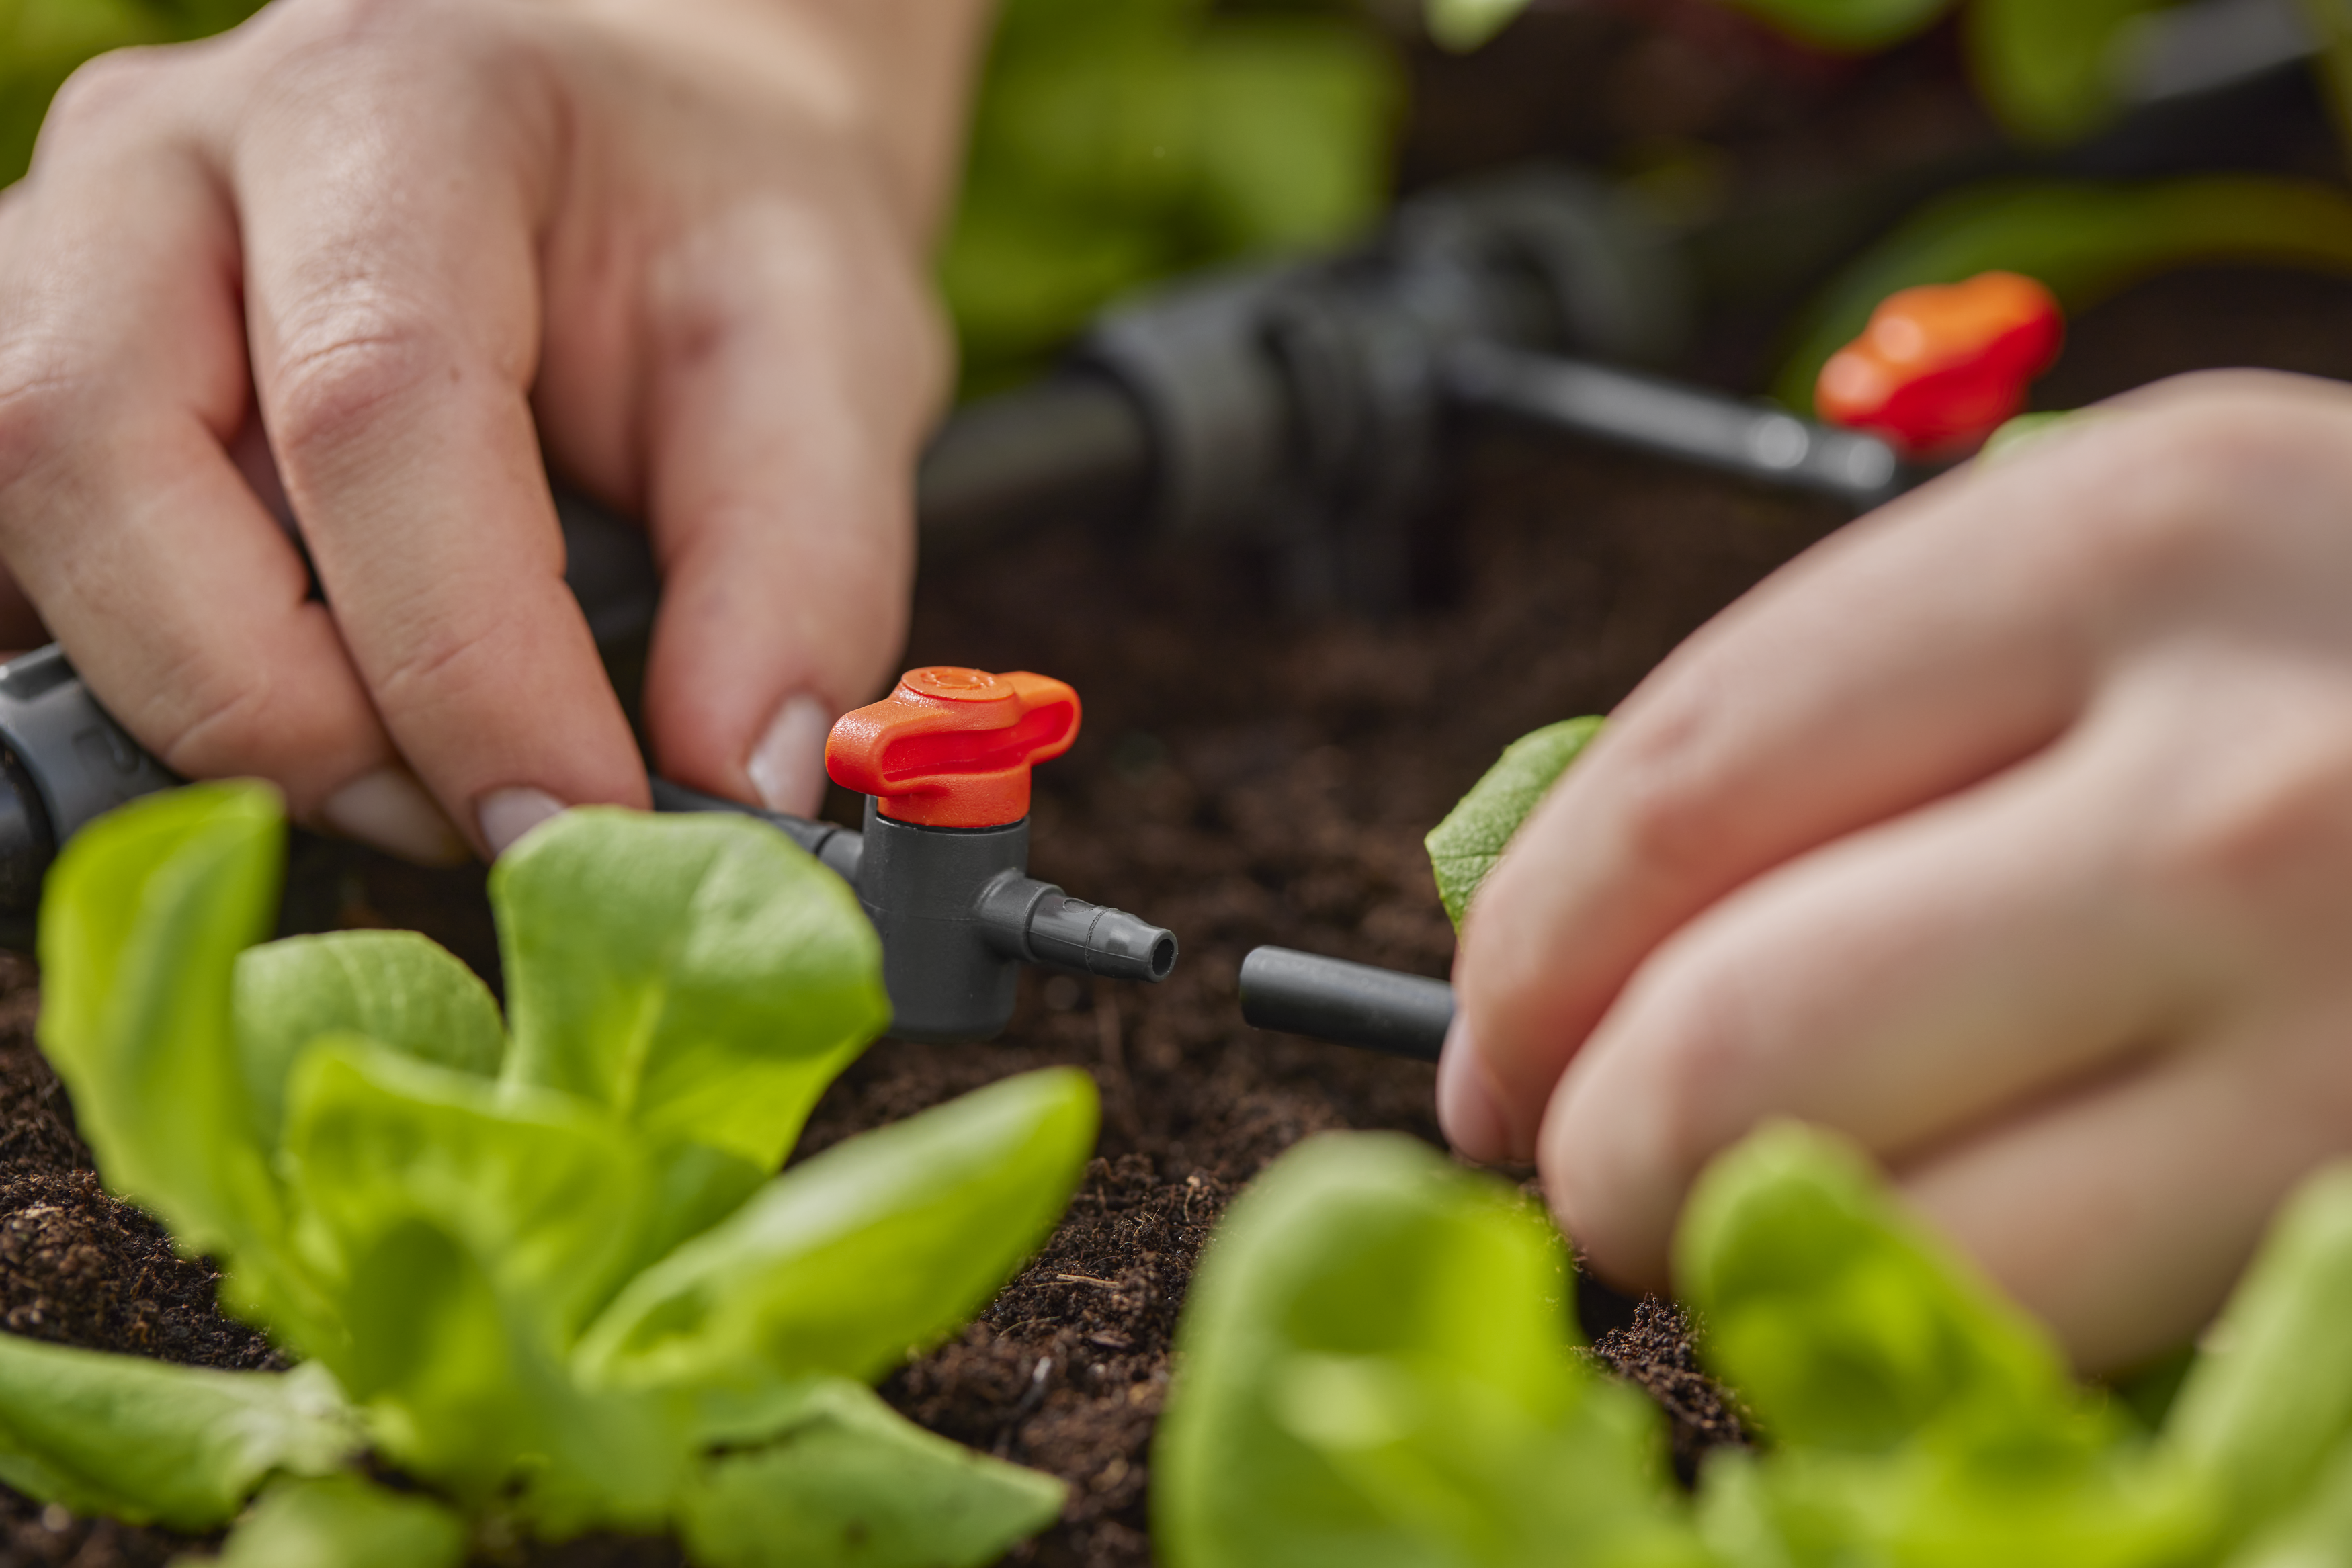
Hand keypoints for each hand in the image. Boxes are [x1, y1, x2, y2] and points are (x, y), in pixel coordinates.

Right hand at [0, 0, 984, 858]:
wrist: (639, 136)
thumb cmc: (719, 235)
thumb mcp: (835, 358)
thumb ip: (802, 569)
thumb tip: (735, 790)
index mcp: (395, 106)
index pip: (372, 402)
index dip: (467, 663)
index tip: (580, 824)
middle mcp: (170, 153)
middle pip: (97, 448)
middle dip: (284, 705)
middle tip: (474, 819)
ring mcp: (62, 251)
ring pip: (19, 510)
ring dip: (192, 701)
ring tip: (402, 773)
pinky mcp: (37, 366)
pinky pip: (11, 555)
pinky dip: (133, 675)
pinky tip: (298, 720)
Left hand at [1445, 370, 2351, 1370]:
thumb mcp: (2125, 583)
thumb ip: (1859, 722)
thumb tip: (1557, 936)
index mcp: (2126, 546)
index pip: (1678, 793)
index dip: (1526, 958)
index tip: (1485, 1042)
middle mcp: (2243, 783)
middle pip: (1737, 1041)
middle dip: (1595, 1143)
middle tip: (1578, 1161)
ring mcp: (2351, 1019)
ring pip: (1886, 1235)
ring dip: (1741, 1257)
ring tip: (1742, 1214)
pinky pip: (2067, 1332)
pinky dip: (1931, 1320)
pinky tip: (1946, 1246)